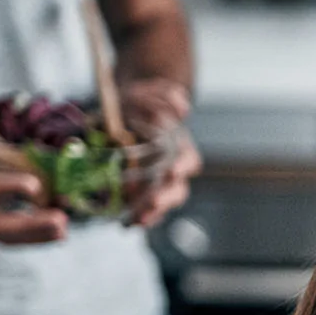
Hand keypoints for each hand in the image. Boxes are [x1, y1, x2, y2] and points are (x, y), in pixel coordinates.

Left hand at [121, 79, 200, 227]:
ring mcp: (157, 184)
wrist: (128, 111)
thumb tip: (182, 108)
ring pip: (161, 204)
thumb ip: (168, 95)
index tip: (171, 171)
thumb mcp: (153, 91)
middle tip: (152, 202)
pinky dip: (138, 217)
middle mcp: (173, 170)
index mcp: (180, 148)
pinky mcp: (141, 192)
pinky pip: (145, 209)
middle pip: (176, 189)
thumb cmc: (143, 102)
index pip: (188, 161)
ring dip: (151, 213)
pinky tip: (127, 223)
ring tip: (138, 220)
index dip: (182, 167)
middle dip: (165, 198)